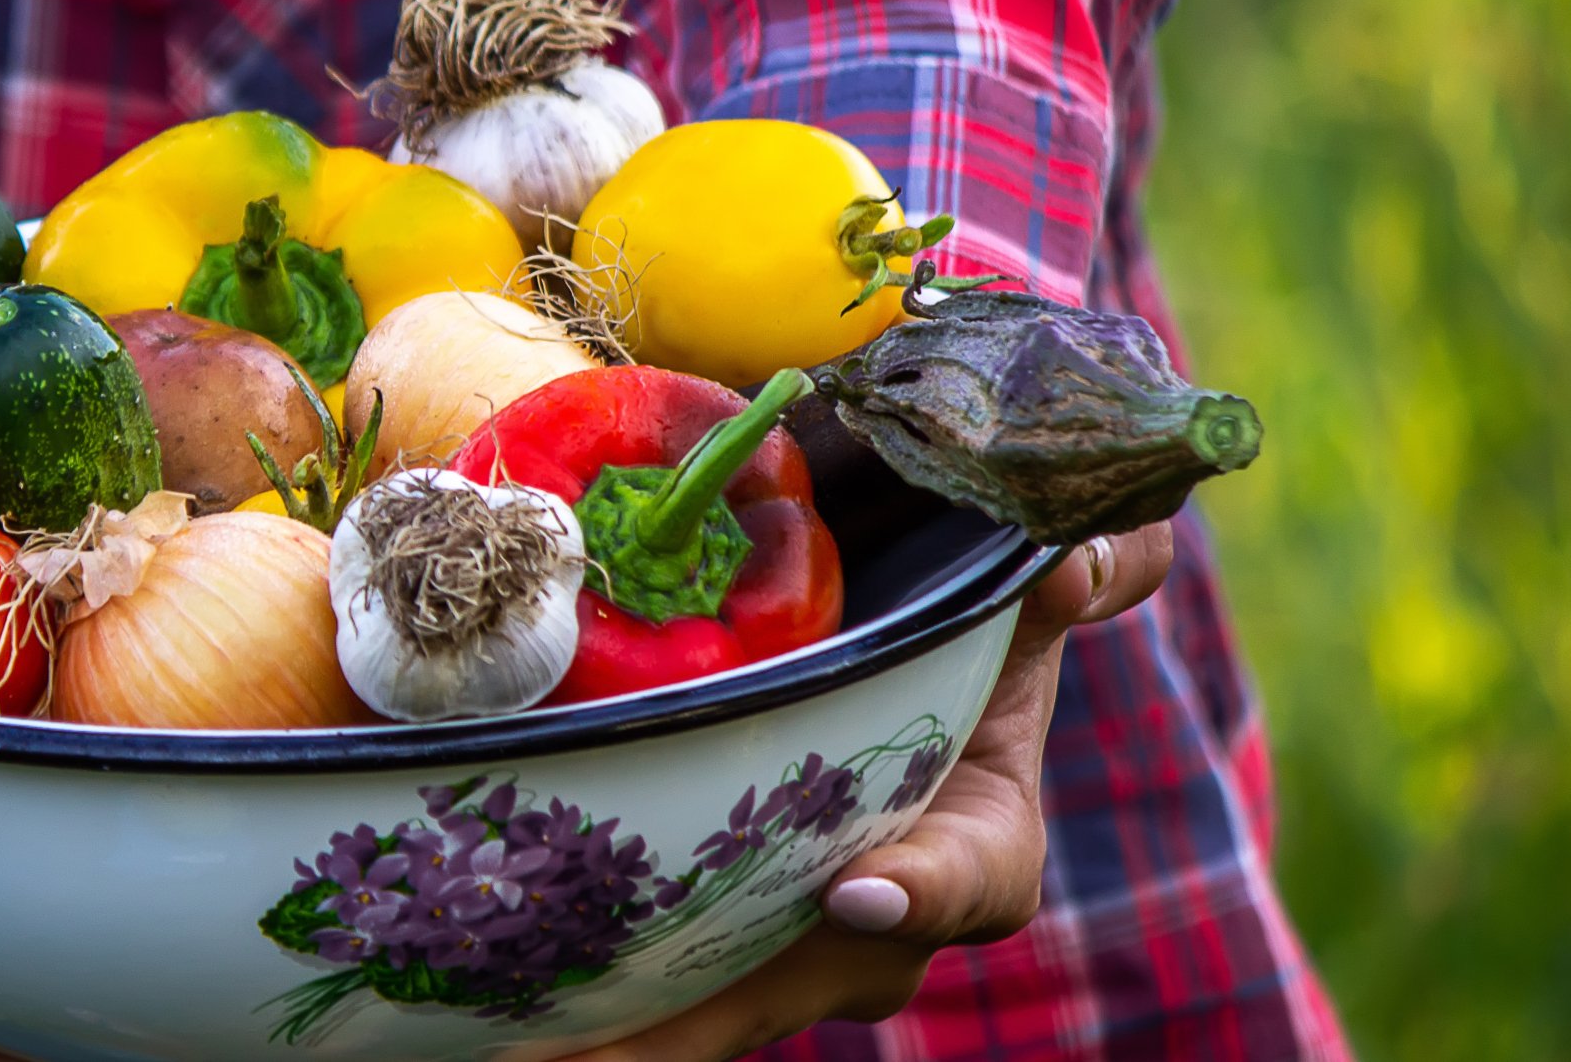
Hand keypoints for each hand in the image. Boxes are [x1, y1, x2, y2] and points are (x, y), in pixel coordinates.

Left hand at [557, 525, 1175, 1061]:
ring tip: (517, 1051)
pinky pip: (644, 980)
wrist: (891, 647)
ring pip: (712, 1003)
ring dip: (619, 1035)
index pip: (972, 877)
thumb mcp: (1032, 581)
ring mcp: (781, 929)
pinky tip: (482, 1016)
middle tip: (603, 1043)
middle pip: (807, 976)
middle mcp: (878, 908)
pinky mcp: (698, 924)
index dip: (925, 888)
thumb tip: (1088, 558)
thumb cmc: (966, 616)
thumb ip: (1085, 566)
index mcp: (979, 838)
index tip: (861, 887)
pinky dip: (575, 1001)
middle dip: (707, 1014)